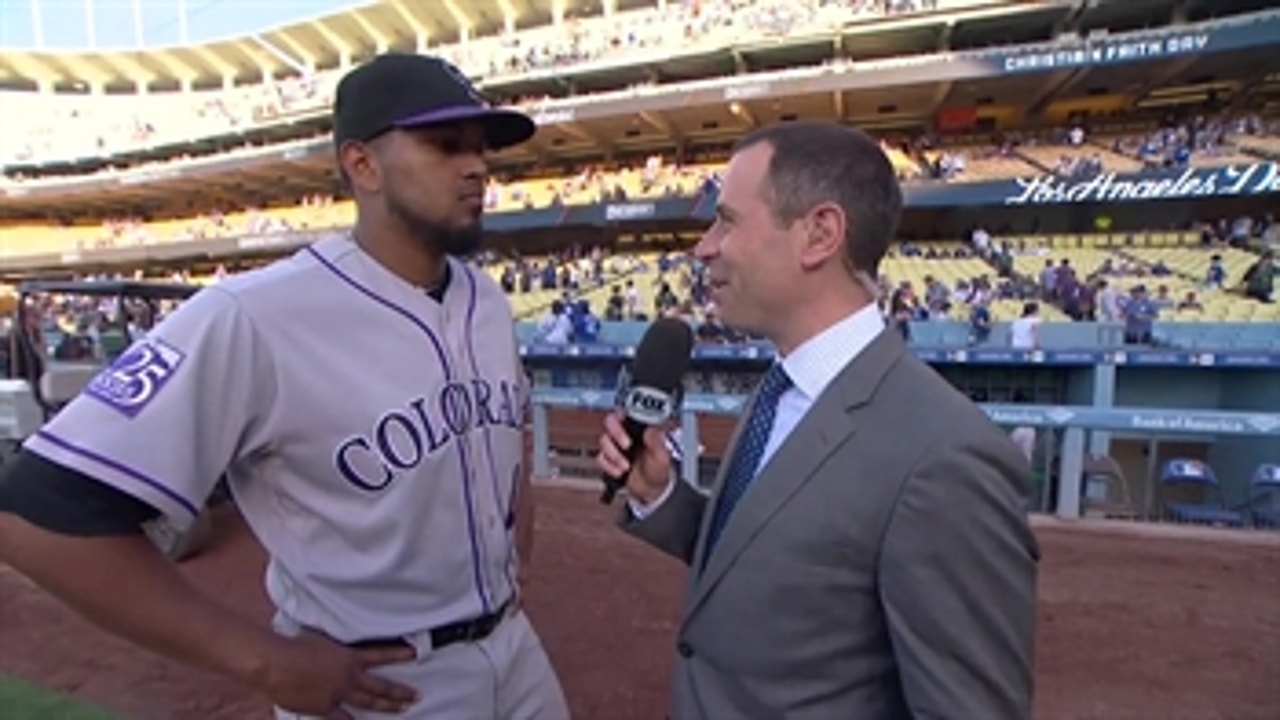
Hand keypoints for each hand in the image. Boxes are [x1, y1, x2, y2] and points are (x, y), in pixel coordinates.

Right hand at [258, 629, 417, 717]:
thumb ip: (331, 646)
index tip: (414, 654)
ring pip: (369, 702)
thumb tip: (332, 643)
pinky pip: (343, 718)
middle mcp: (348, 676)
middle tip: (416, 696)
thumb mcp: (319, 638)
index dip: (398, 654)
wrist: (277, 664)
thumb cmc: (292, 646)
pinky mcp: (325, 707)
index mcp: (348, 656)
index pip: (380, 654)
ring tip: (403, 709)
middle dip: (400, 691)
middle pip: (380, 685)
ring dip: (388, 706)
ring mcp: (339, 693)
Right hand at [596, 411, 672, 503]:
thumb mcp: (662, 456)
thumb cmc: (659, 469)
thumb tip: (650, 429)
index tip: (628, 427)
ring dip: (614, 455)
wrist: (651, 490)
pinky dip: (610, 466)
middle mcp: (626, 433)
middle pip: (610, 422)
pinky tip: (621, 472)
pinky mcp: (609, 459)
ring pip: (604, 440)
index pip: (627, 413)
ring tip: (626, 465)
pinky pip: (600, 458)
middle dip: (616, 434)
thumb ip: (657, 442)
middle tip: (627, 445)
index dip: (624, 417)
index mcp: (640, 428)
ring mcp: (616, 446)